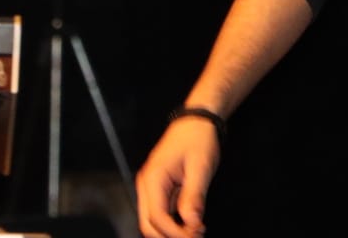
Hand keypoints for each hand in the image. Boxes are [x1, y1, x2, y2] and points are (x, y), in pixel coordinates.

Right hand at [137, 116, 221, 236]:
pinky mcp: (159, 187)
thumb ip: (193, 197)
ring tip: (194, 232)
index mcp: (153, 177)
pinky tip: (190, 224)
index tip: (195, 236)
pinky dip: (173, 221)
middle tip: (194, 237)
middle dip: (169, 236)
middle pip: (149, 223)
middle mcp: (147, 184)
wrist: (196, 120)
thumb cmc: (197, 138)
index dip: (174, 232)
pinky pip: (161, 211)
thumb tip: (192, 224)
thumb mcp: (200, 167)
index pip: (157, 216)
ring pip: (153, 220)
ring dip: (171, 230)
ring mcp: (151, 186)